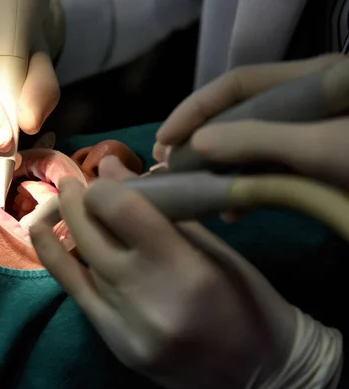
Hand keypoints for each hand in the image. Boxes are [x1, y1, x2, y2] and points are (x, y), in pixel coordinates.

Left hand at [30, 157, 342, 388]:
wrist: (258, 376)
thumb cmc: (250, 304)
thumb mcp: (218, 250)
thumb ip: (164, 212)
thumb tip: (115, 169)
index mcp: (185, 271)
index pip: (124, 211)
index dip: (105, 186)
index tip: (106, 176)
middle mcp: (147, 298)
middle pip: (93, 232)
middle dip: (79, 198)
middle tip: (77, 181)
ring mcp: (125, 325)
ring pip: (80, 257)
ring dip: (68, 222)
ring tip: (64, 198)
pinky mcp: (112, 341)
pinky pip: (73, 290)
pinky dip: (54, 255)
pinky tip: (39, 229)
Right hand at [154, 53, 348, 190]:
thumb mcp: (319, 146)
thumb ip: (258, 140)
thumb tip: (196, 142)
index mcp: (310, 81)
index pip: (237, 83)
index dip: (195, 109)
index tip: (163, 139)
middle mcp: (305, 103)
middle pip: (239, 114)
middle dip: (199, 138)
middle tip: (165, 162)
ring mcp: (310, 136)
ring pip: (250, 146)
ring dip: (217, 168)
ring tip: (187, 188)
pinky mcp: (315, 167)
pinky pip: (270, 172)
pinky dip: (247, 189)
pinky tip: (229, 212)